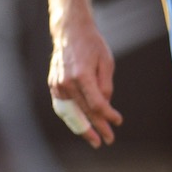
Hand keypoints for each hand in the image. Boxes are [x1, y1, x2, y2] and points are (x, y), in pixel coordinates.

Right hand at [47, 17, 121, 147]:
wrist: (69, 32)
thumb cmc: (91, 45)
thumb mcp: (106, 62)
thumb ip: (105, 86)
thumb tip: (105, 106)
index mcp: (81, 75)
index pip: (96, 104)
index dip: (108, 115)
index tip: (118, 121)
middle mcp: (67, 83)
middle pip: (84, 112)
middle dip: (97, 127)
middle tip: (108, 140)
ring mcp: (57, 85)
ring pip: (71, 113)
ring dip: (82, 128)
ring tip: (94, 140)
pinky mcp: (53, 86)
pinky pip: (63, 107)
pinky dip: (72, 118)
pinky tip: (81, 127)